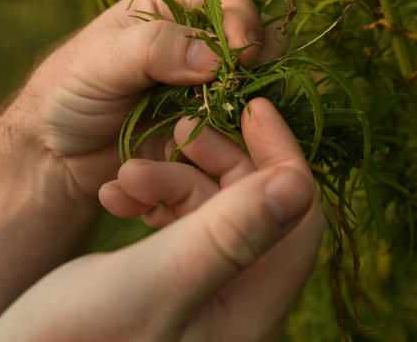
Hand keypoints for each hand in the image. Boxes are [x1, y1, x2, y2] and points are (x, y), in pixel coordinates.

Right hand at [0, 98, 324, 341]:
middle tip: (175, 132)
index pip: (299, 219)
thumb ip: (227, 235)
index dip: (282, 155)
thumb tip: (297, 183)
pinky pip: (183, 232)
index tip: (250, 105)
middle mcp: (238, 308)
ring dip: (174, 180)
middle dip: (214, 163)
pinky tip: (116, 193)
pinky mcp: (170, 294)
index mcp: (250, 312)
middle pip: (256, 209)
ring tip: (123, 176)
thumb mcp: (151, 282)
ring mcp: (204, 301)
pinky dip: (155, 203)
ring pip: (215, 213)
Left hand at [13, 0, 287, 202]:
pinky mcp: (211, 125)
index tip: (240, 55)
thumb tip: (214, 58)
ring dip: (250, 101)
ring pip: (258, 82)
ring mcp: (208, 85)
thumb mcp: (102, 60)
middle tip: (243, 88)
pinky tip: (221, 146)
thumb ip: (155, 49)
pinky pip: (243, 125)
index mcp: (172, 4)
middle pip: (255, 37)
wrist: (56, 157)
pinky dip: (240, 134)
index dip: (241, 19)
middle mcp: (199, 40)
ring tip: (231, 120)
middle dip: (256, 62)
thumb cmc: (67, 92)